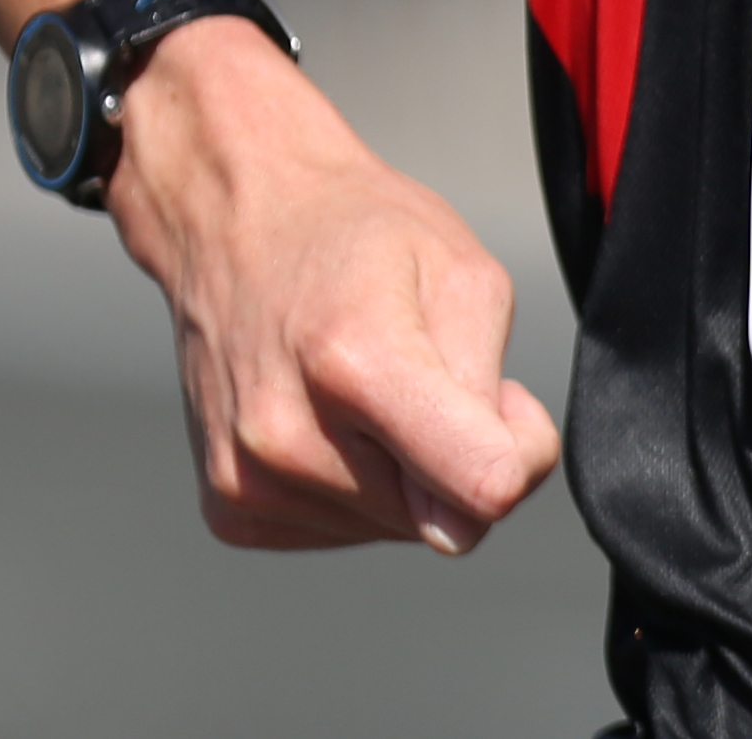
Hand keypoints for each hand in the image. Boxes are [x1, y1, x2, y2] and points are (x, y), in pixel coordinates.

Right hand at [103, 18, 564, 552]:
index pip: (483, 488)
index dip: (522, 453)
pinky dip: (356, 487)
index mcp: (355, 365)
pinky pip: (341, 532)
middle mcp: (286, 439)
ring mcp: (248, 482)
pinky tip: (329, 416)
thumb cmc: (359, 236)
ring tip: (367, 386)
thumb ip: (490, 387)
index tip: (506, 402)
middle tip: (424, 372)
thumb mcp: (465, 276)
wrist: (236, 219)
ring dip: (405, 473)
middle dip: (459, 456)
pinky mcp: (229, 509)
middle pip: (443, 519)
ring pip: (395, 530)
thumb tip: (492, 490)